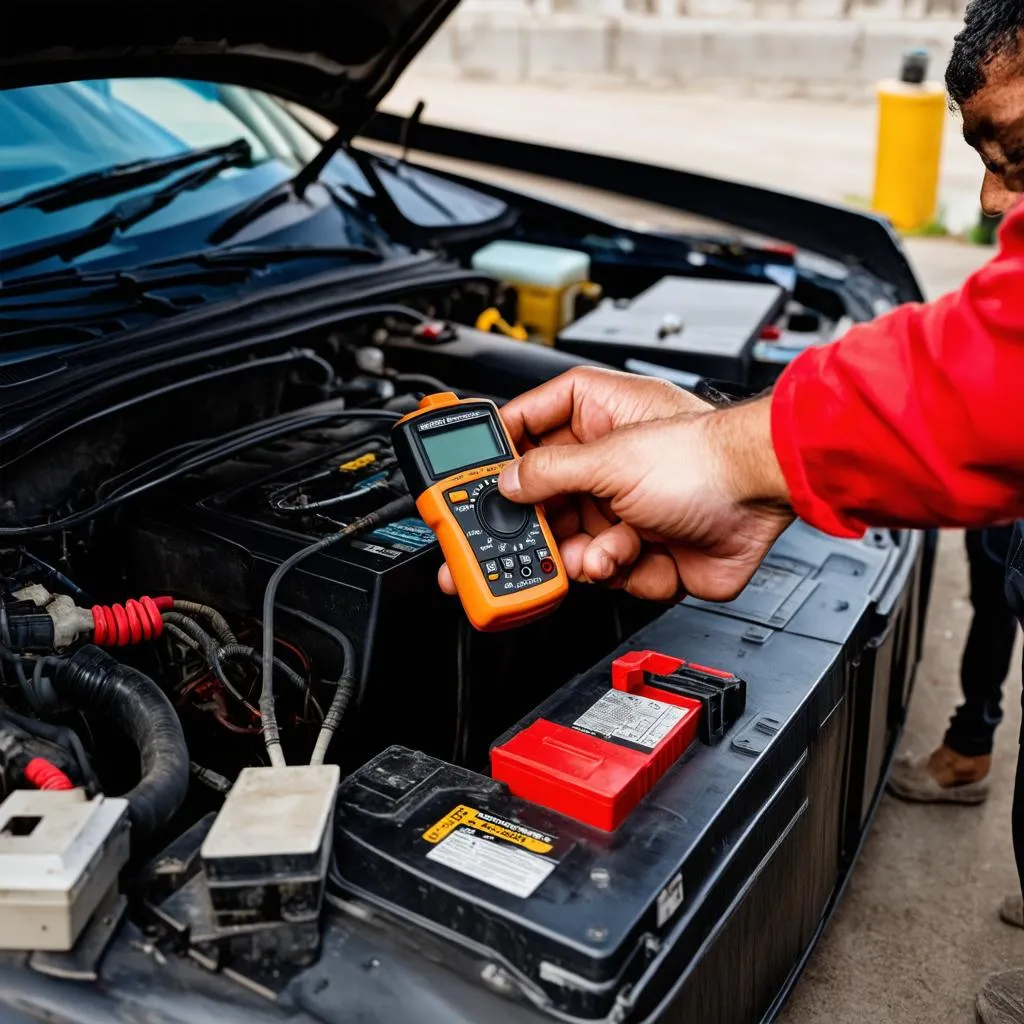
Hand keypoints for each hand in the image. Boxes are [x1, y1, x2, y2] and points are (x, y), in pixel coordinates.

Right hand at [437, 368, 792, 600]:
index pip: (522, 429)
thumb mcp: (609, 460)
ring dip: (582, 554)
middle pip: (541, 500)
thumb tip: (506, 482)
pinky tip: (634, 554)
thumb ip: (548, 473)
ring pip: (570, 543)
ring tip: (597, 552)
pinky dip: (620, 569)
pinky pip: (605, 570)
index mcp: (591, 420)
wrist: (762, 499)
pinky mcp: (641, 549)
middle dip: (533, 529)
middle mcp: (603, 464)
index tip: (463, 479)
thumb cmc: (705, 458)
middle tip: (499, 547)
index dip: (493, 455)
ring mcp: (621, 508)